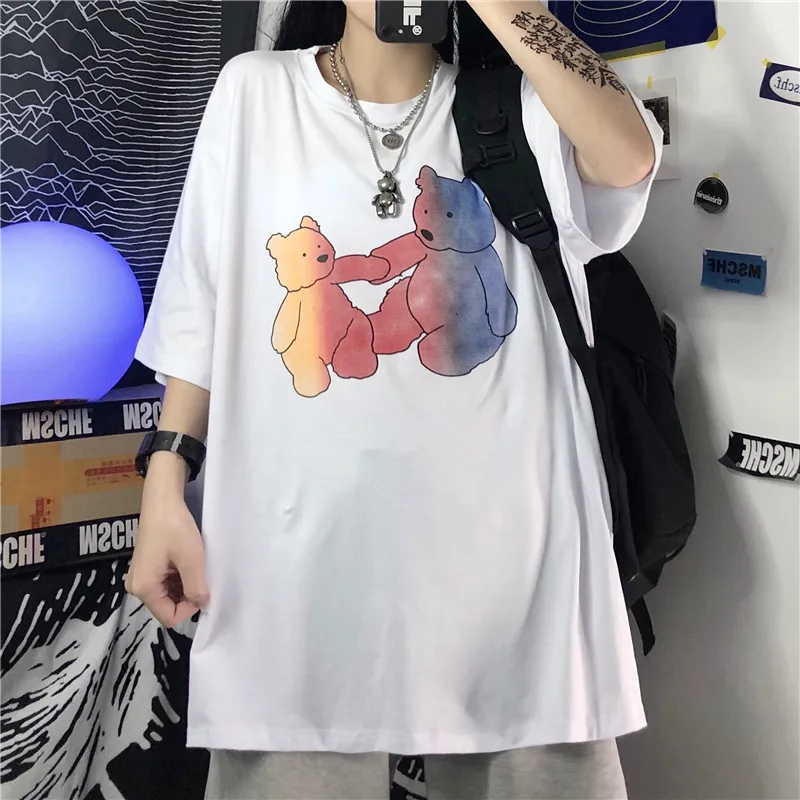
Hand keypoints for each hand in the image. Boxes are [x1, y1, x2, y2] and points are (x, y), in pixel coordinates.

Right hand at [125, 462, 208, 626]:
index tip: (203, 587)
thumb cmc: (175, 528)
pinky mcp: (146, 567)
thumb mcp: (191, 560)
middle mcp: (136, 587)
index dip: (190, 608)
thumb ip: (197, 588)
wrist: (162, 500)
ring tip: (194, 565)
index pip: (170, 617)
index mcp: (143, 589)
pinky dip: (179, 577)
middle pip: (167, 606)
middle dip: (187, 596)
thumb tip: (203, 606)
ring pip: (168, 594)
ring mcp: (140, 576)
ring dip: (184, 585)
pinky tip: (187, 562)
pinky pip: (164, 583)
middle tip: (200, 574)